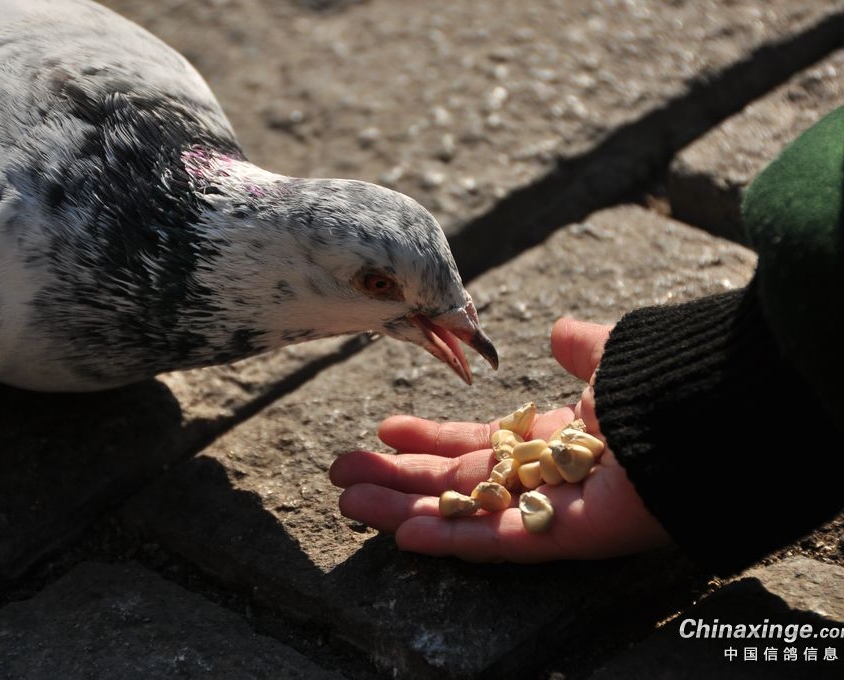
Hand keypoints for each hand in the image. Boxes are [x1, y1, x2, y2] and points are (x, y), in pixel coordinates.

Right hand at [329, 317, 671, 562]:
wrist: (721, 414)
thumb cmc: (666, 383)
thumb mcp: (611, 357)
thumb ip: (583, 350)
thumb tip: (557, 332)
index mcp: (553, 438)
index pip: (477, 442)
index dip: (428, 438)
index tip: (383, 428)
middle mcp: (547, 477)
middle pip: (456, 480)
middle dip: (398, 478)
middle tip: (341, 475)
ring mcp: (556, 510)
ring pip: (466, 513)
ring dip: (406, 510)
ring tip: (348, 501)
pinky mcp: (570, 535)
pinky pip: (502, 542)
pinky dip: (454, 540)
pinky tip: (404, 535)